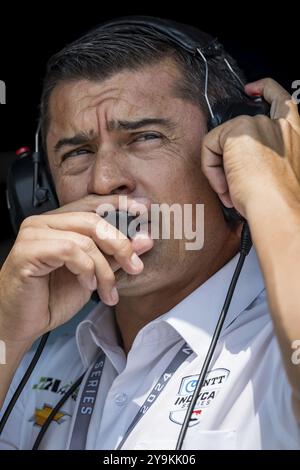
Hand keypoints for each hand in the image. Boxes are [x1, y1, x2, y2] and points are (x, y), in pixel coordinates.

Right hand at [0, 195, 152, 342]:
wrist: (22, 324)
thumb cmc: (51, 299)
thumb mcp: (94, 275)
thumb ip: (116, 256)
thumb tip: (145, 239)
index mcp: (58, 223)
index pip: (92, 203)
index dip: (120, 203)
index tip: (145, 209)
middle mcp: (44, 222)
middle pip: (93, 220)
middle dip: (120, 244)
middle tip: (135, 266)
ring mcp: (33, 234)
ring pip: (84, 238)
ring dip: (104, 268)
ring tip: (107, 290)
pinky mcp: (27, 251)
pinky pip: (69, 250)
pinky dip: (85, 269)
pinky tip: (86, 285)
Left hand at [201, 78, 299, 217]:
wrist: (279, 208)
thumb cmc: (280, 201)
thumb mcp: (278, 172)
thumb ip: (264, 157)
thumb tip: (240, 163)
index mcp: (293, 134)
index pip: (280, 99)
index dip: (264, 88)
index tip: (251, 90)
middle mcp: (278, 124)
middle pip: (238, 126)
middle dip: (227, 156)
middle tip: (233, 184)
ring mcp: (258, 125)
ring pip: (222, 141)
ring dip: (220, 168)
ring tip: (231, 190)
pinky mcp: (238, 131)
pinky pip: (209, 146)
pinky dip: (210, 169)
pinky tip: (226, 186)